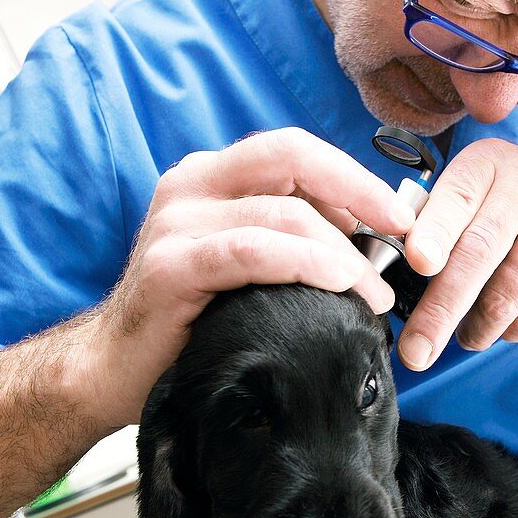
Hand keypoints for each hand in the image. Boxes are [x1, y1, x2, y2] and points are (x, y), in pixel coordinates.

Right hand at [74, 128, 412, 425]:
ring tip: (372, 293)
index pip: (294, 150)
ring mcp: (177, 221)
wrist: (115, 367)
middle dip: (360, 193)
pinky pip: (250, 251)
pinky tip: (336, 282)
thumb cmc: (191, 319)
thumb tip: (363, 238)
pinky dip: (301, 262)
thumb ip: (287, 237)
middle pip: (291, 158)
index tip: (399, 215)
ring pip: (281, 212)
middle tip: (402, 240)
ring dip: (341, 252)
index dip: (353, 175)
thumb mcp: (244, 264)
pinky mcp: (171, 265)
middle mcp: (191, 185)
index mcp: (212, 177)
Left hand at [397, 138, 517, 370]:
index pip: (456, 201)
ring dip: (475, 328)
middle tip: (415, 350)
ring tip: (464, 334)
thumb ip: (442, 216)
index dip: (436, 233)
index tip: (419, 262)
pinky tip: (508, 318)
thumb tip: (387, 267)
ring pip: (503, 298)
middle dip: (440, 310)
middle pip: (477, 257)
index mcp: (488, 166)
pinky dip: (509, 329)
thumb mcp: (488, 187)